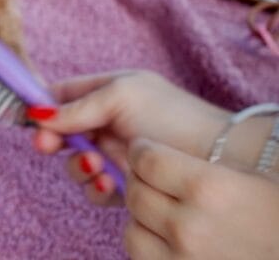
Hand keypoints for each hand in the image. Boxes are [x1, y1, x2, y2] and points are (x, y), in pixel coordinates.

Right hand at [31, 70, 228, 204]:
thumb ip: (77, 106)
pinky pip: (95, 187)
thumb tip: (36, 114)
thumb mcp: (120, 97)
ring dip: (77, 166)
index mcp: (107, 91)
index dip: (40, 106)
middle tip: (47, 147)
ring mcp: (115, 153)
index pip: (61, 94)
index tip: (23, 117)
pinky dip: (95, 187)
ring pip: (74, 163)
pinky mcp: (124, 183)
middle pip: (60, 132)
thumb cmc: (171, 116)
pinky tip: (109, 183)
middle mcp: (107, 122)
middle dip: (52, 140)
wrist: (217, 155)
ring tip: (94, 167)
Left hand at [123, 138, 278, 258]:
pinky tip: (168, 237)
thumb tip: (150, 154)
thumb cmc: (278, 213)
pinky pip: (142, 258)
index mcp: (209, 189)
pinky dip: (149, 245)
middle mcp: (190, 227)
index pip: (147, 161)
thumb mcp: (248, 177)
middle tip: (152, 178)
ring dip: (142, 217)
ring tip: (162, 210)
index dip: (141, 151)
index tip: (143, 149)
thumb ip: (197, 165)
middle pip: (136, 193)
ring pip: (132, 229)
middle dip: (139, 180)